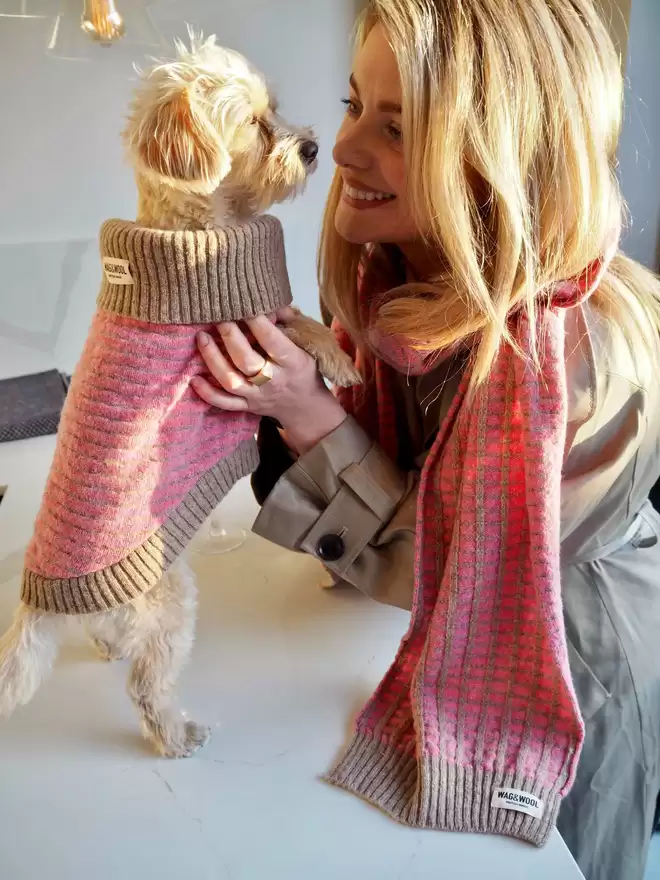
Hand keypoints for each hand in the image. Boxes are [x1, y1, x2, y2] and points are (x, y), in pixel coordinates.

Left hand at [192, 314, 346, 454]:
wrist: (305, 407)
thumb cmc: (304, 369)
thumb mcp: (305, 345)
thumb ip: (288, 322)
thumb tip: (271, 301)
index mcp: (292, 362)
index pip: (272, 341)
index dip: (257, 323)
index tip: (243, 304)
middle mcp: (274, 380)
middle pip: (247, 361)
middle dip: (231, 338)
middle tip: (219, 318)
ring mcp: (258, 395)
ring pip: (231, 381)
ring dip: (213, 360)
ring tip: (201, 338)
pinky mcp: (247, 406)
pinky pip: (225, 403)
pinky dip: (208, 394)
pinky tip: (194, 379)